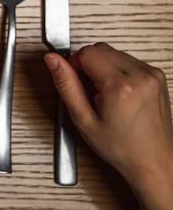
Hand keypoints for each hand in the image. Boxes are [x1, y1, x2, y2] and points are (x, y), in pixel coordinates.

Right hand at [47, 44, 172, 209]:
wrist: (153, 160)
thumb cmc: (122, 147)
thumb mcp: (83, 120)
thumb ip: (66, 85)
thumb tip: (53, 60)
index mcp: (120, 87)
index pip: (87, 52)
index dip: (74, 63)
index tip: (75, 80)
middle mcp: (140, 76)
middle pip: (101, 49)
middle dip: (88, 64)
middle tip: (88, 89)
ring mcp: (152, 75)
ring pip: (114, 53)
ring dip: (103, 67)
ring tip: (104, 94)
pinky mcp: (157, 77)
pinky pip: (128, 61)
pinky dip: (118, 70)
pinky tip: (117, 92)